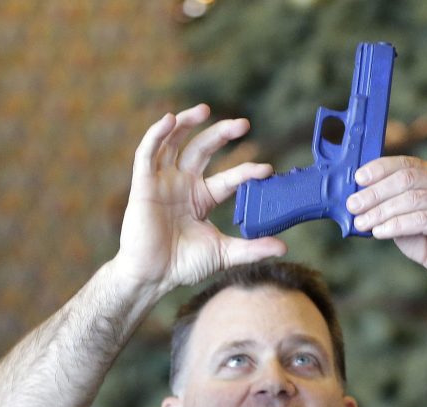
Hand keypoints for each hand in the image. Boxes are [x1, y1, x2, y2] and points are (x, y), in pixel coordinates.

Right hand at [113, 104, 286, 293]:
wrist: (153, 276)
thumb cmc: (183, 265)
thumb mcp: (224, 253)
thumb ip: (252, 249)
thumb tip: (284, 247)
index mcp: (201, 198)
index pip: (228, 178)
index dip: (246, 171)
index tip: (266, 171)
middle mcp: (182, 184)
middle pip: (202, 149)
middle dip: (222, 134)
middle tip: (244, 124)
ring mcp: (162, 182)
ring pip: (174, 142)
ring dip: (187, 123)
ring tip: (205, 109)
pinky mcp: (143, 184)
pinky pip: (147, 152)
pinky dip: (156, 134)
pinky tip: (169, 119)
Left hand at [347, 156, 426, 304]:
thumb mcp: (403, 218)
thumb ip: (388, 205)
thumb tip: (357, 198)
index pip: (405, 163)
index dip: (379, 169)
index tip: (358, 180)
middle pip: (406, 179)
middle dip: (375, 192)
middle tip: (353, 205)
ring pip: (411, 199)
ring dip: (381, 211)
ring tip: (361, 223)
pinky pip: (421, 220)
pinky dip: (395, 225)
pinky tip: (379, 232)